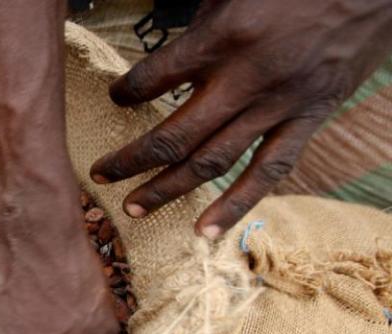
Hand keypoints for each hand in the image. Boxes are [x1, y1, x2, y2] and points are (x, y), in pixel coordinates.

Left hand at [90, 0, 391, 237]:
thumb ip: (194, 28)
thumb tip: (155, 59)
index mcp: (223, 38)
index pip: (154, 77)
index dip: (127, 91)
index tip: (115, 97)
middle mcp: (247, 79)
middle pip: (176, 135)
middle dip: (131, 159)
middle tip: (100, 175)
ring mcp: (278, 106)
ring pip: (212, 162)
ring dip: (168, 189)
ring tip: (133, 208)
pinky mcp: (307, 121)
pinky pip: (268, 172)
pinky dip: (236, 205)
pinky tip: (206, 231)